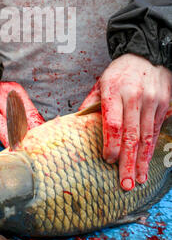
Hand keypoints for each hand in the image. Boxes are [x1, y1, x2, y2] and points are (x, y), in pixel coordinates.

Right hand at [0, 79, 44, 158]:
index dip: (37, 127)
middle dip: (23, 134)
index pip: (28, 110)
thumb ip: (26, 111)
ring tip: (16, 153)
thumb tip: (43, 129)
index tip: (43, 141)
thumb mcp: (10, 96)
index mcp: (11, 90)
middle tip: (31, 149)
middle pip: (13, 116)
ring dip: (7, 139)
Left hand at [79, 54, 171, 190]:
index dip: (111, 144)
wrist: (146, 55)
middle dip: (128, 162)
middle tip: (125, 184)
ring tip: (137, 181)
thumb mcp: (100, 82)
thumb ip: (91, 104)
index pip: (113, 123)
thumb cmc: (119, 72)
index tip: (107, 160)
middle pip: (131, 135)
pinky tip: (146, 164)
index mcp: (114, 91)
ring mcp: (152, 102)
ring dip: (141, 161)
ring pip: (146, 137)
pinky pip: (156, 132)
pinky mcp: (163, 105)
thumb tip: (76, 125)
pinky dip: (151, 150)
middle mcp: (135, 97)